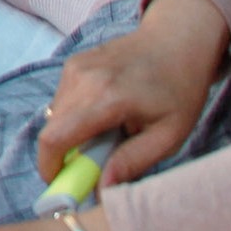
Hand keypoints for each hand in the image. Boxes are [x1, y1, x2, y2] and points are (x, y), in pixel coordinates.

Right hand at [41, 0, 230, 186]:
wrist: (178, 38)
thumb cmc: (180, 89)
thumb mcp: (169, 135)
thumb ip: (132, 162)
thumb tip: (100, 191)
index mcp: (108, 97)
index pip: (55, 138)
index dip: (50, 168)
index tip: (64, 183)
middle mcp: (83, 78)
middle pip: (52, 130)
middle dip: (66, 154)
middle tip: (98, 162)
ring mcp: (75, 66)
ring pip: (55, 116)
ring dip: (72, 134)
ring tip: (108, 133)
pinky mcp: (73, 62)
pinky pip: (62, 100)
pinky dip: (75, 115)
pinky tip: (104, 113)